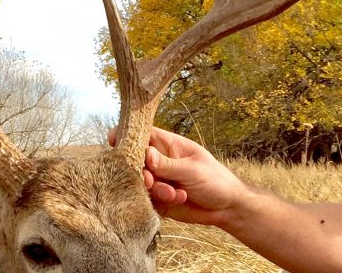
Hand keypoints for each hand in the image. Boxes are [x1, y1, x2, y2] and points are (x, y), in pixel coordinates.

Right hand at [110, 127, 248, 225]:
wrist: (227, 207)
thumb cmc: (215, 179)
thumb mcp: (193, 169)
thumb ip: (169, 164)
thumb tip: (146, 154)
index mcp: (168, 145)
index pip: (143, 134)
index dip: (127, 135)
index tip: (114, 141)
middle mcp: (159, 161)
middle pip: (135, 160)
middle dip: (138, 170)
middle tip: (149, 180)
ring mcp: (157, 180)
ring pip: (139, 182)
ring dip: (154, 188)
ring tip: (174, 193)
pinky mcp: (158, 199)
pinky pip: (147, 199)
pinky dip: (159, 200)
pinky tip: (178, 199)